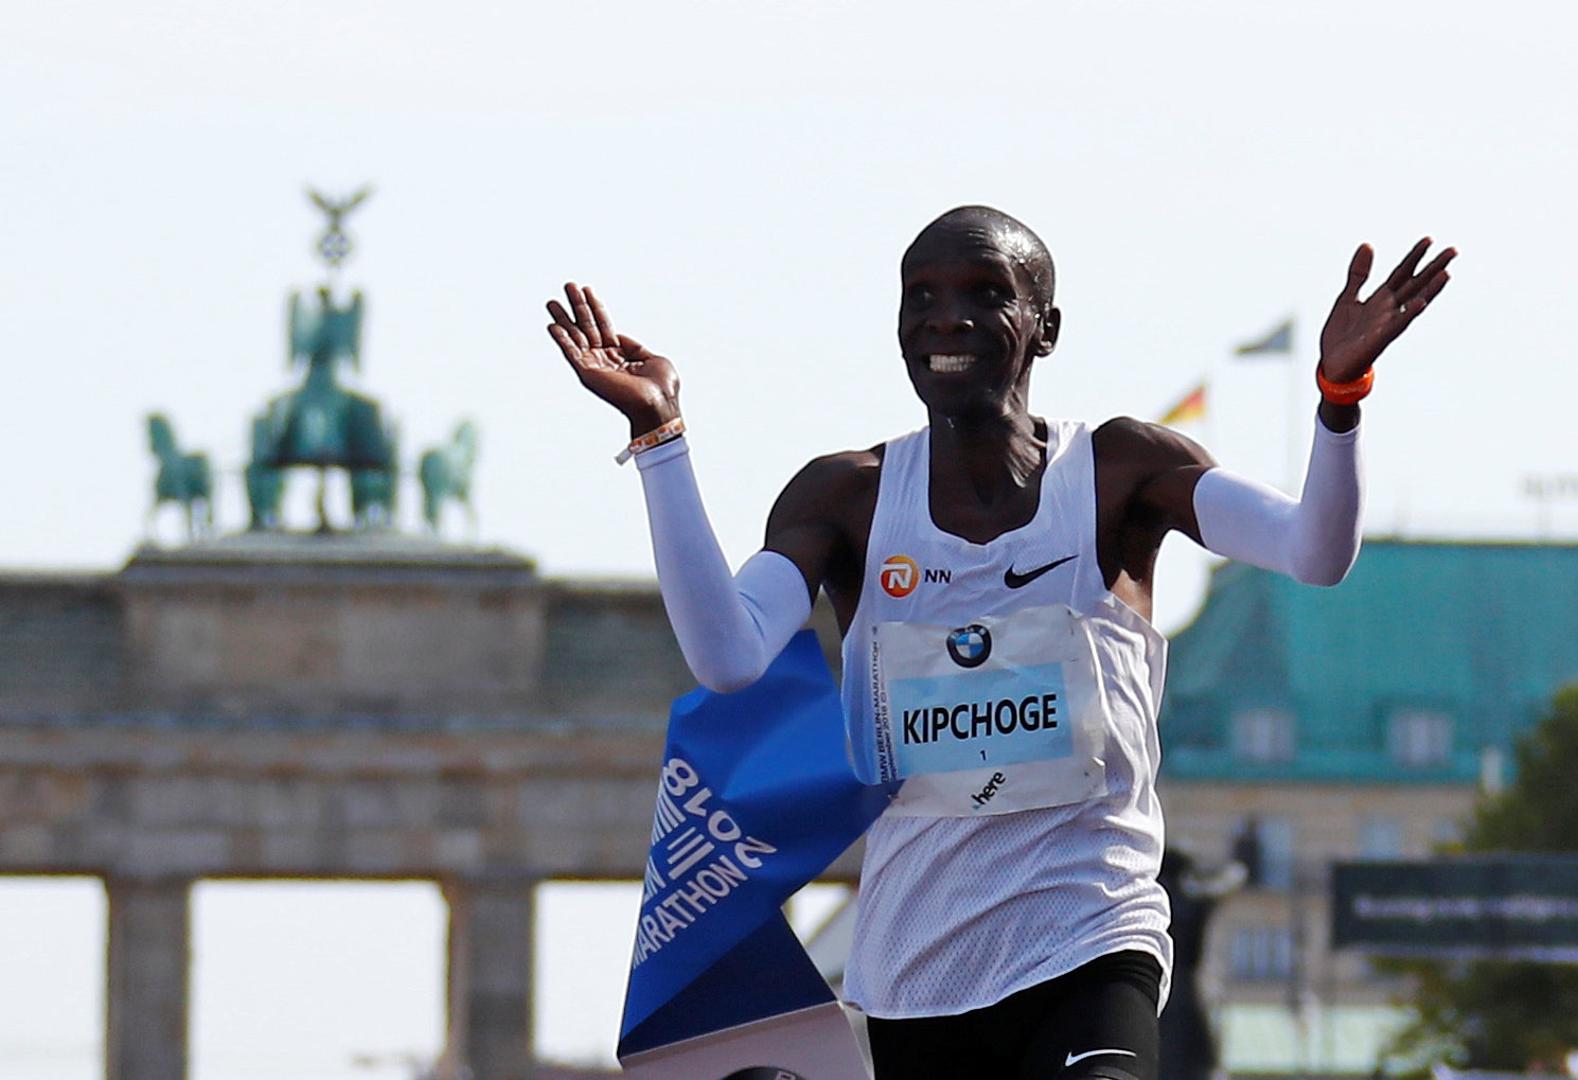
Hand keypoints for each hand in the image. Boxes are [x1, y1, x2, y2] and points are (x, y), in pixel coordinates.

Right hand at [547, 282, 680, 437]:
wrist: (658, 403)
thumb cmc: (661, 387)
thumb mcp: (652, 358)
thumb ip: (633, 346)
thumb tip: (618, 336)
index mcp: (620, 355)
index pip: (603, 325)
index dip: (595, 307)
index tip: (587, 289)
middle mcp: (604, 359)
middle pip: (587, 327)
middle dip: (578, 306)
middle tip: (568, 285)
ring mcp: (595, 366)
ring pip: (575, 337)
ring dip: (563, 319)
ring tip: (552, 302)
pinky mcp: (588, 374)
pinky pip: (571, 353)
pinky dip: (561, 340)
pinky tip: (553, 326)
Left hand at [1318, 238, 1455, 383]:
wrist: (1332, 366)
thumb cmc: (1342, 335)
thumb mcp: (1347, 297)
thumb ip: (1359, 274)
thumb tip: (1367, 245)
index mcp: (1381, 298)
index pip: (1402, 273)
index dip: (1414, 256)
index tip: (1429, 239)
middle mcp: (1388, 309)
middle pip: (1415, 284)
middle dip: (1433, 267)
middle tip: (1453, 250)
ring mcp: (1387, 323)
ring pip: (1413, 302)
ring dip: (1430, 289)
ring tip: (1446, 273)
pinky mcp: (1380, 338)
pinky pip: (1398, 324)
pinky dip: (1409, 313)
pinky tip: (1420, 302)